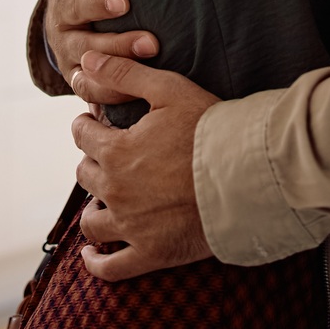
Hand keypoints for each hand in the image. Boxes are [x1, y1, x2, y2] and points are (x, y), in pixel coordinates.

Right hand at [39, 0, 157, 103]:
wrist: (66, 28)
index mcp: (63, 5)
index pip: (76, 6)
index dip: (97, 4)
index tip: (124, 1)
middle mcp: (65, 40)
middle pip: (88, 47)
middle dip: (119, 46)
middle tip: (152, 41)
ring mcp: (75, 68)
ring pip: (93, 80)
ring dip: (122, 78)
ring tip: (154, 69)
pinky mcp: (87, 89)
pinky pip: (99, 102)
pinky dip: (116, 103)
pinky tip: (141, 101)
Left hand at [70, 52, 219, 279]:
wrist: (247, 175)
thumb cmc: (210, 129)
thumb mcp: (167, 90)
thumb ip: (123, 74)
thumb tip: (85, 60)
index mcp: (116, 152)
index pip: (82, 135)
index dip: (88, 124)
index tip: (97, 123)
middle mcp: (115, 191)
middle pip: (85, 175)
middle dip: (94, 162)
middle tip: (111, 157)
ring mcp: (131, 227)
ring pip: (92, 222)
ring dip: (93, 209)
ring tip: (103, 202)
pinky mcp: (150, 254)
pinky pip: (111, 267)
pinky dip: (96, 264)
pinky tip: (90, 256)